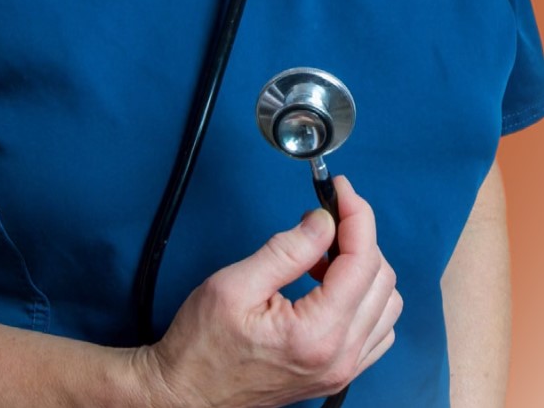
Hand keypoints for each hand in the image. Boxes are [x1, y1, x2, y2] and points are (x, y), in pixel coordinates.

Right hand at [138, 177, 401, 407]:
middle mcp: (341, 356)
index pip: (362, 262)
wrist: (189, 396)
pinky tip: (329, 283)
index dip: (356, 215)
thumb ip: (287, 250)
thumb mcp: (235, 285)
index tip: (341, 188)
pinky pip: (377, 329)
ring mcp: (343, 369)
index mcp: (317, 333)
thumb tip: (324, 220)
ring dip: (364, 267)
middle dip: (359, 236)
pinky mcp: (338, 373)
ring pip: (386, 304)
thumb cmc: (203, 345)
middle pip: (382, 280)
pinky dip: (364, 297)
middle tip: (324, 215)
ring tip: (322, 253)